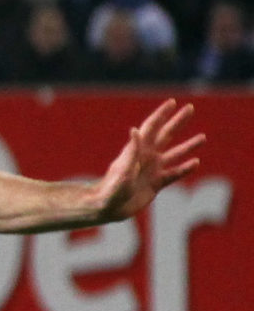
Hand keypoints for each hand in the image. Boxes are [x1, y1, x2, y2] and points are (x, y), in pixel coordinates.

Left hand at [91, 99, 204, 222]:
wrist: (108, 208)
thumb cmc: (112, 188)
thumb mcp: (123, 168)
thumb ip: (131, 150)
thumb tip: (135, 129)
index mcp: (138, 150)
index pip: (152, 127)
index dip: (162, 114)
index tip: (173, 102)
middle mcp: (146, 157)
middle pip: (166, 135)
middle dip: (178, 121)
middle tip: (190, 108)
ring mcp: (152, 170)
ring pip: (174, 154)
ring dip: (188, 145)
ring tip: (202, 137)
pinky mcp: (156, 184)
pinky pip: (174, 174)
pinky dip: (185, 168)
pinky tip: (196, 163)